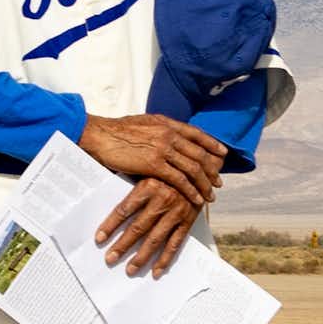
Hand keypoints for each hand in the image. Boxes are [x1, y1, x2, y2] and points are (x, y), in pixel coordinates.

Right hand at [80, 114, 225, 207]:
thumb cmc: (116, 131)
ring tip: (210, 196)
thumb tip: (169, 134)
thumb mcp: (143, 123)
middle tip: (219, 182)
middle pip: (199, 154)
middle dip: (212, 170)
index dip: (212, 145)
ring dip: (204, 184)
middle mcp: (169, 134)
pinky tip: (196, 199)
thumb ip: (159, 129)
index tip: (223, 154)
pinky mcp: (154, 164)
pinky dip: (191, 191)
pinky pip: (180, 180)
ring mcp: (163, 149)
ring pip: (193, 169)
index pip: (197, 134)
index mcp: (167, 123)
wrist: (99, 135)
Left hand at [94, 176, 201, 278]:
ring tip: (130, 269)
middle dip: (122, 245)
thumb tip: (104, 192)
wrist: (199, 170)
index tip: (99, 239)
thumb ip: (129, 182)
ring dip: (141, 257)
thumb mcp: (147, 171)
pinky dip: (165, 259)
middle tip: (110, 259)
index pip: (124, 210)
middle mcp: (162, 199)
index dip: (110, 225)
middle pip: (138, 228)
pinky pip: (175, 244)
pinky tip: (156, 271)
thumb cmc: (167, 172)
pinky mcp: (188, 221)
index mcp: (148, 185)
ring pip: (155, 239)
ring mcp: (176, 212)